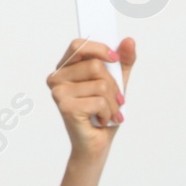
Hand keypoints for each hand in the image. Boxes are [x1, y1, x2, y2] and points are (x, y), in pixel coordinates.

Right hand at [47, 38, 134, 161]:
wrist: (95, 145)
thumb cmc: (102, 113)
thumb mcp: (116, 83)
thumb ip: (122, 62)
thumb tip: (129, 41)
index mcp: (65, 68)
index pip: (78, 45)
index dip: (99, 49)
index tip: (115, 58)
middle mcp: (57, 78)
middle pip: (95, 66)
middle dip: (113, 86)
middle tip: (115, 100)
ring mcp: (58, 92)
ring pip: (100, 84)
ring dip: (112, 103)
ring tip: (108, 113)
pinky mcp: (65, 107)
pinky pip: (99, 101)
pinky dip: (107, 113)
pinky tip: (101, 120)